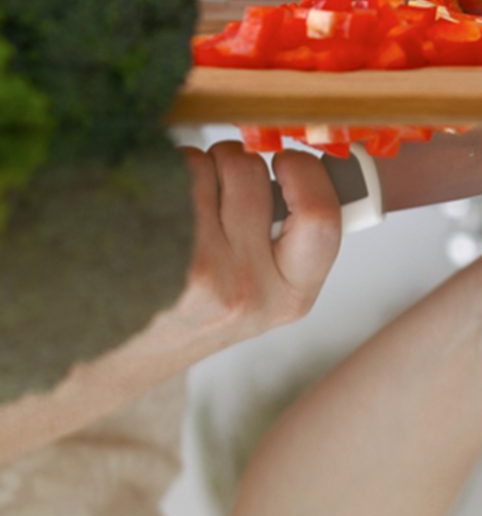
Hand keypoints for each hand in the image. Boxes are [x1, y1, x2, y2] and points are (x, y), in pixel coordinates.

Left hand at [166, 142, 343, 351]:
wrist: (127, 356)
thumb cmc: (197, 312)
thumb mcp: (267, 290)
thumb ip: (295, 235)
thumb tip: (304, 159)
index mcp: (293, 292)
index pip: (320, 215)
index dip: (306, 173)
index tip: (287, 163)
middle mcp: (251, 288)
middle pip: (252, 172)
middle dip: (236, 159)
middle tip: (225, 181)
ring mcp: (203, 275)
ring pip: (206, 166)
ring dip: (196, 166)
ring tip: (188, 199)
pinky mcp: (157, 260)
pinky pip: (166, 180)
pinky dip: (161, 176)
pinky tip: (157, 207)